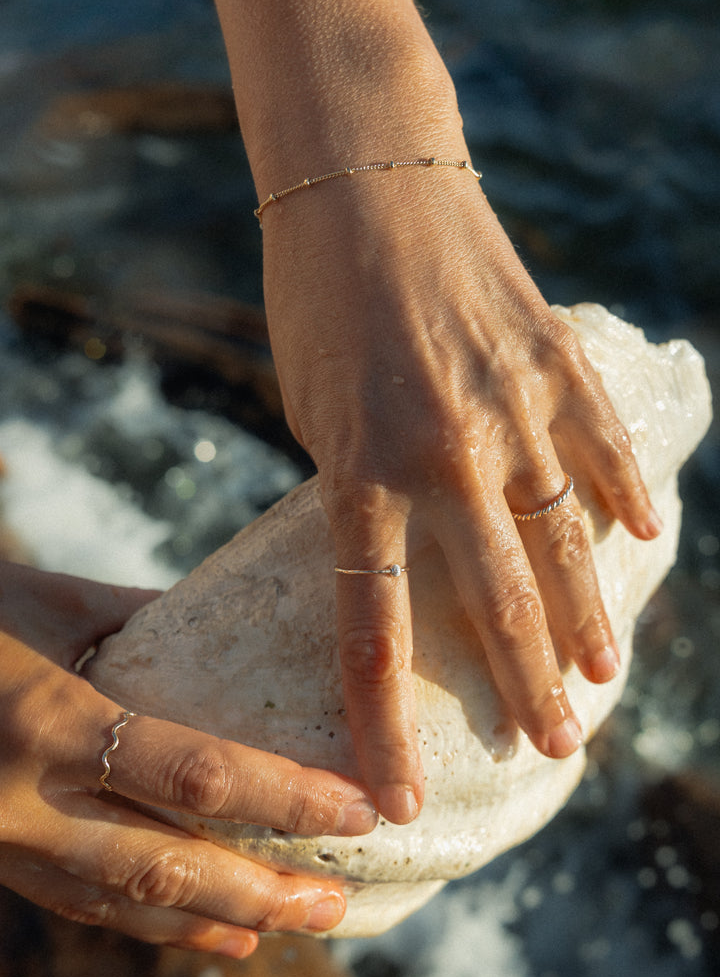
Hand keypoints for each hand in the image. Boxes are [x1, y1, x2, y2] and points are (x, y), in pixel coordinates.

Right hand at [0, 564, 377, 955]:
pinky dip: (151, 925)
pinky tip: (209, 933)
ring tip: (289, 928)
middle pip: (168, 867)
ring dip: (215, 922)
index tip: (360, 811)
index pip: (196, 777)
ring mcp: (3, 841)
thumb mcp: (46, 601)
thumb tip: (217, 626)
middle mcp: (26, 798)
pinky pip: (80, 903)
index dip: (286, 802)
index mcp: (50, 720)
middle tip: (336, 903)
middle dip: (262, 895)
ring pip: (124, 903)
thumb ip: (134, 619)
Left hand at [260, 163, 660, 823]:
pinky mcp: (553, 361)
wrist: (367, 178)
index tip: (399, 798)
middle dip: (523, 689)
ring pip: (562, 538)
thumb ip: (360, 487)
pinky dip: (622, 493)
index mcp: (358, 472)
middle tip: (552, 750)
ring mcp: (509, 407)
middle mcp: (442, 453)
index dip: (384, 726)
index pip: (371, 630)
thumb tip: (402, 548)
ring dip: (584, 613)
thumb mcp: (311, 410)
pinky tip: (640, 537)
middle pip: (493, 604)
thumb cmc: (317, 300)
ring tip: (601, 672)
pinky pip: (600, 444)